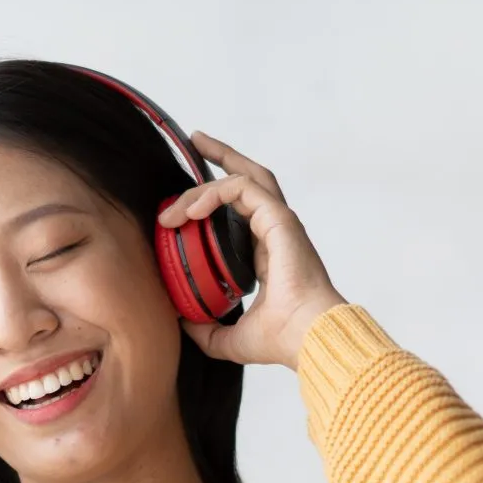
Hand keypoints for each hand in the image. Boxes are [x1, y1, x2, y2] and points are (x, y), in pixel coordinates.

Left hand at [160, 132, 347, 368]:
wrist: (307, 339)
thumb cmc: (283, 339)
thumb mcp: (231, 338)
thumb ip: (207, 329)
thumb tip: (181, 324)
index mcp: (269, 252)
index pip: (243, 210)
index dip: (215, 197)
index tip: (184, 204)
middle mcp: (276, 231)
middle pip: (249, 178)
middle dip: (222, 156)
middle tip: (195, 142)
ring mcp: (280, 222)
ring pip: (244, 178)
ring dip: (207, 178)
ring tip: (175, 196)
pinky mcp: (279, 219)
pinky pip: (242, 189)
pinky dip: (214, 192)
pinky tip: (190, 210)